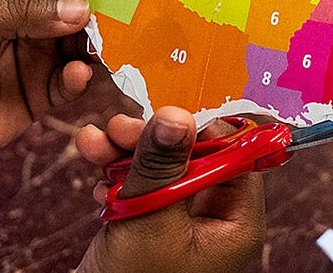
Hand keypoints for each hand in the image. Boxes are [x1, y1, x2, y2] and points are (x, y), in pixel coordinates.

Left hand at [0, 0, 133, 181]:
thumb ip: (21, 11)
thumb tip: (81, 8)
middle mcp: (21, 17)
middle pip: (72, 5)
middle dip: (98, 7)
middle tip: (128, 9)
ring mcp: (31, 56)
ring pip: (79, 44)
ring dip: (96, 44)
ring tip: (109, 45)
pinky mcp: (37, 96)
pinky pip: (70, 83)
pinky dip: (80, 78)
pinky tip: (77, 76)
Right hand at [74, 107, 265, 272]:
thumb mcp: (150, 219)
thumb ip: (162, 164)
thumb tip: (177, 112)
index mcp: (237, 223)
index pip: (236, 156)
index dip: (203, 127)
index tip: (170, 106)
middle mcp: (216, 221)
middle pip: (195, 155)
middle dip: (153, 136)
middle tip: (121, 124)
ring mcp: (182, 223)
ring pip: (163, 166)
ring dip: (127, 148)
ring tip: (97, 140)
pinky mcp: (152, 226)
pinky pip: (141, 185)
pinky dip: (117, 171)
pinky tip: (94, 165)